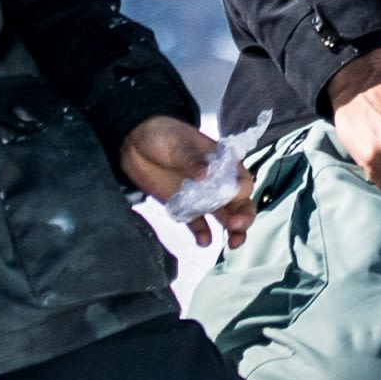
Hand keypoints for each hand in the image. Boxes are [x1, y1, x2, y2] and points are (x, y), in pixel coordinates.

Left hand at [118, 117, 254, 247]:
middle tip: (236, 227)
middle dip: (244, 217)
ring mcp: (202, 197)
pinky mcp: (185, 208)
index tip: (235, 199)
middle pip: (240, 203)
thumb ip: (193, 158)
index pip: (241, 181)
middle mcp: (217, 182)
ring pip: (225, 216)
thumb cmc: (165, 135)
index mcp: (223, 163)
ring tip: (232, 244)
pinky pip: (198, 224)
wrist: (136, 143)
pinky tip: (204, 241)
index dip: (242, 192)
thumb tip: (205, 173)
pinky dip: (203, 233)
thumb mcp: (179, 143)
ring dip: (232, 231)